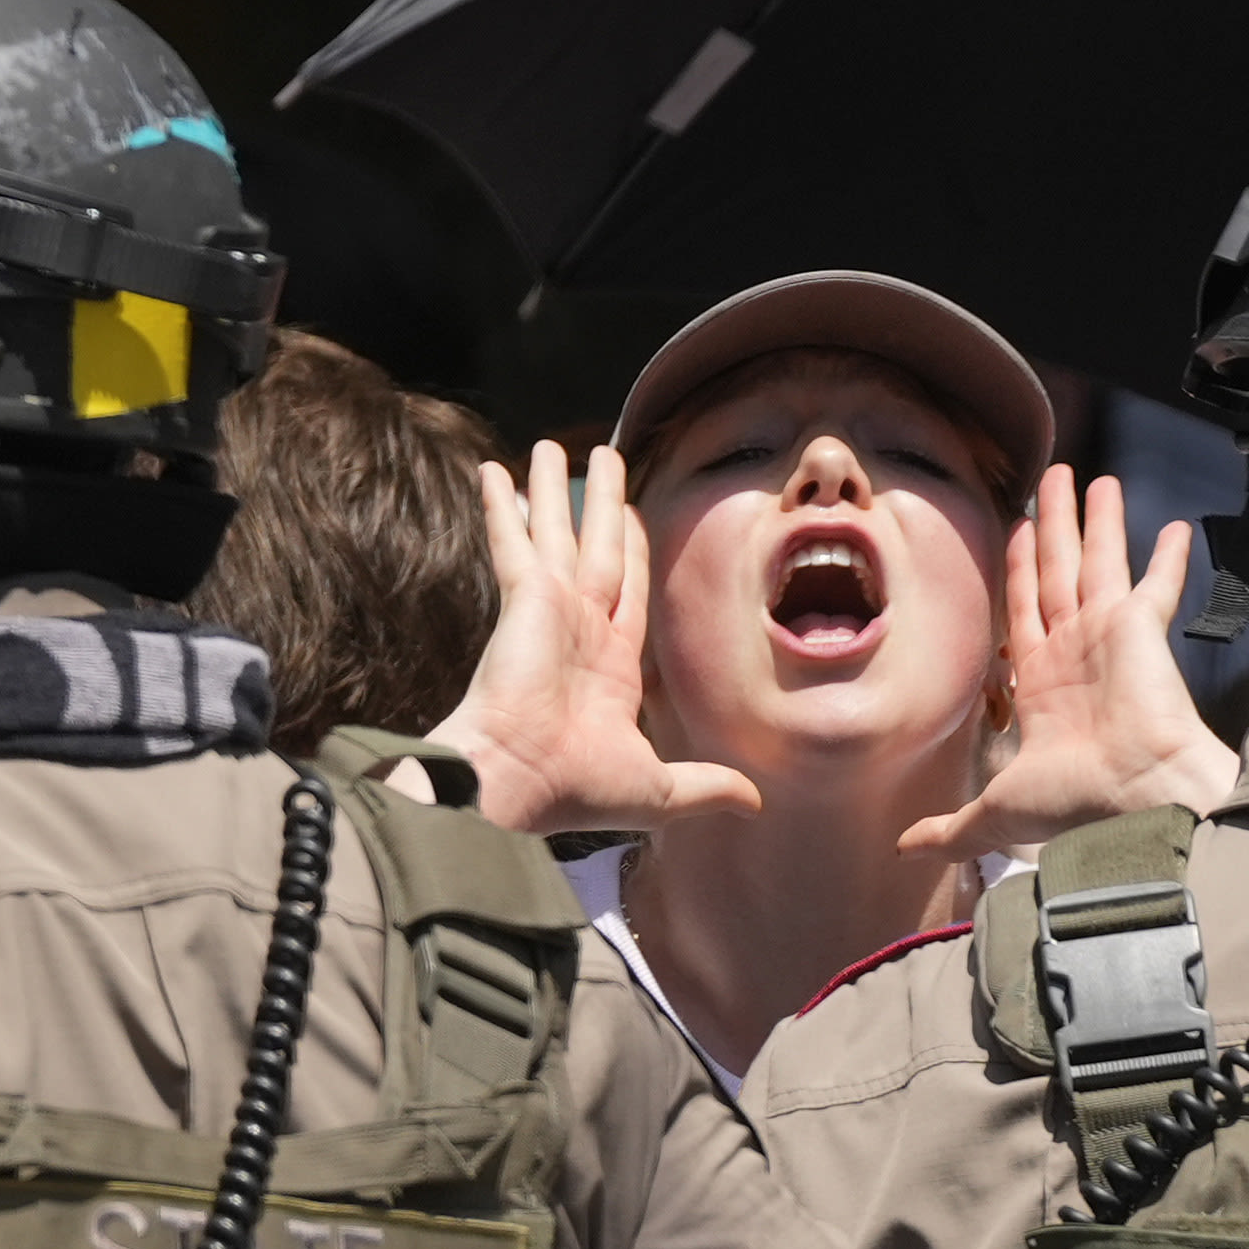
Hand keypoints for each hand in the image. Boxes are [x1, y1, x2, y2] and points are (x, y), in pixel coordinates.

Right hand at [428, 442, 758, 835]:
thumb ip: (704, 785)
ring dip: (552, 490)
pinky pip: (515, 542)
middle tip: (602, 459)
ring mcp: (550, 610)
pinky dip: (504, 506)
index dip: (633, 552)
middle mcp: (580, 629)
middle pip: (599, 549)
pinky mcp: (525, 599)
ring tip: (550, 446)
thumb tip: (754, 802)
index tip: (632, 516)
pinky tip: (494, 472)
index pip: (629, 592)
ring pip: (559, 533)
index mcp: (610, 666)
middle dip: (601, 505)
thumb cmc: (577, 790)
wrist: (519, 784)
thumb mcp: (660, 790)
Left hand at [898, 464, 1238, 861]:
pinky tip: (1173, 526)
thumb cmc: (1074, 802)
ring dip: (1096, 520)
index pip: (1025, 612)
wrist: (1134, 798)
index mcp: (1043, 685)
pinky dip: (1167, 558)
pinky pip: (1156, 585)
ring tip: (1095, 479)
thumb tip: (904, 848)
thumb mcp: (995, 812)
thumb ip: (952, 825)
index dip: (1020, 572)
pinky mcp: (1143, 628)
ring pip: (1097, 561)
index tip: (1019, 533)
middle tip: (1052, 481)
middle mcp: (1075, 653)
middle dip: (1053, 527)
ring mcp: (1110, 637)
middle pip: (1057, 573)